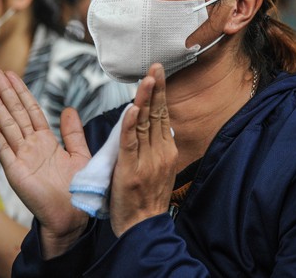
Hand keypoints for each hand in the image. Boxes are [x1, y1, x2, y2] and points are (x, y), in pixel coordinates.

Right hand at [0, 67, 90, 256]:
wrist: (72, 215)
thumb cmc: (77, 189)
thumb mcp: (80, 154)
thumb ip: (73, 132)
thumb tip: (70, 109)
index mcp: (46, 141)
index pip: (31, 110)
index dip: (21, 91)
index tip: (11, 74)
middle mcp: (31, 146)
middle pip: (15, 112)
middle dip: (5, 91)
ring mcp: (21, 157)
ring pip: (7, 125)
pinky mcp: (16, 171)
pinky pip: (3, 149)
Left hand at [110, 63, 177, 235]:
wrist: (143, 229)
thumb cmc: (146, 201)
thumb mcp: (158, 171)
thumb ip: (156, 148)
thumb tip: (156, 128)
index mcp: (166, 152)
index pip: (162, 116)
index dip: (160, 94)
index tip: (157, 74)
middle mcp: (160, 153)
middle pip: (157, 114)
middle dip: (156, 88)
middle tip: (156, 65)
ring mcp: (146, 161)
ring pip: (145, 123)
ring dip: (146, 98)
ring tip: (147, 77)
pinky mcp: (131, 170)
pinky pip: (130, 142)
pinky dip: (130, 123)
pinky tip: (133, 107)